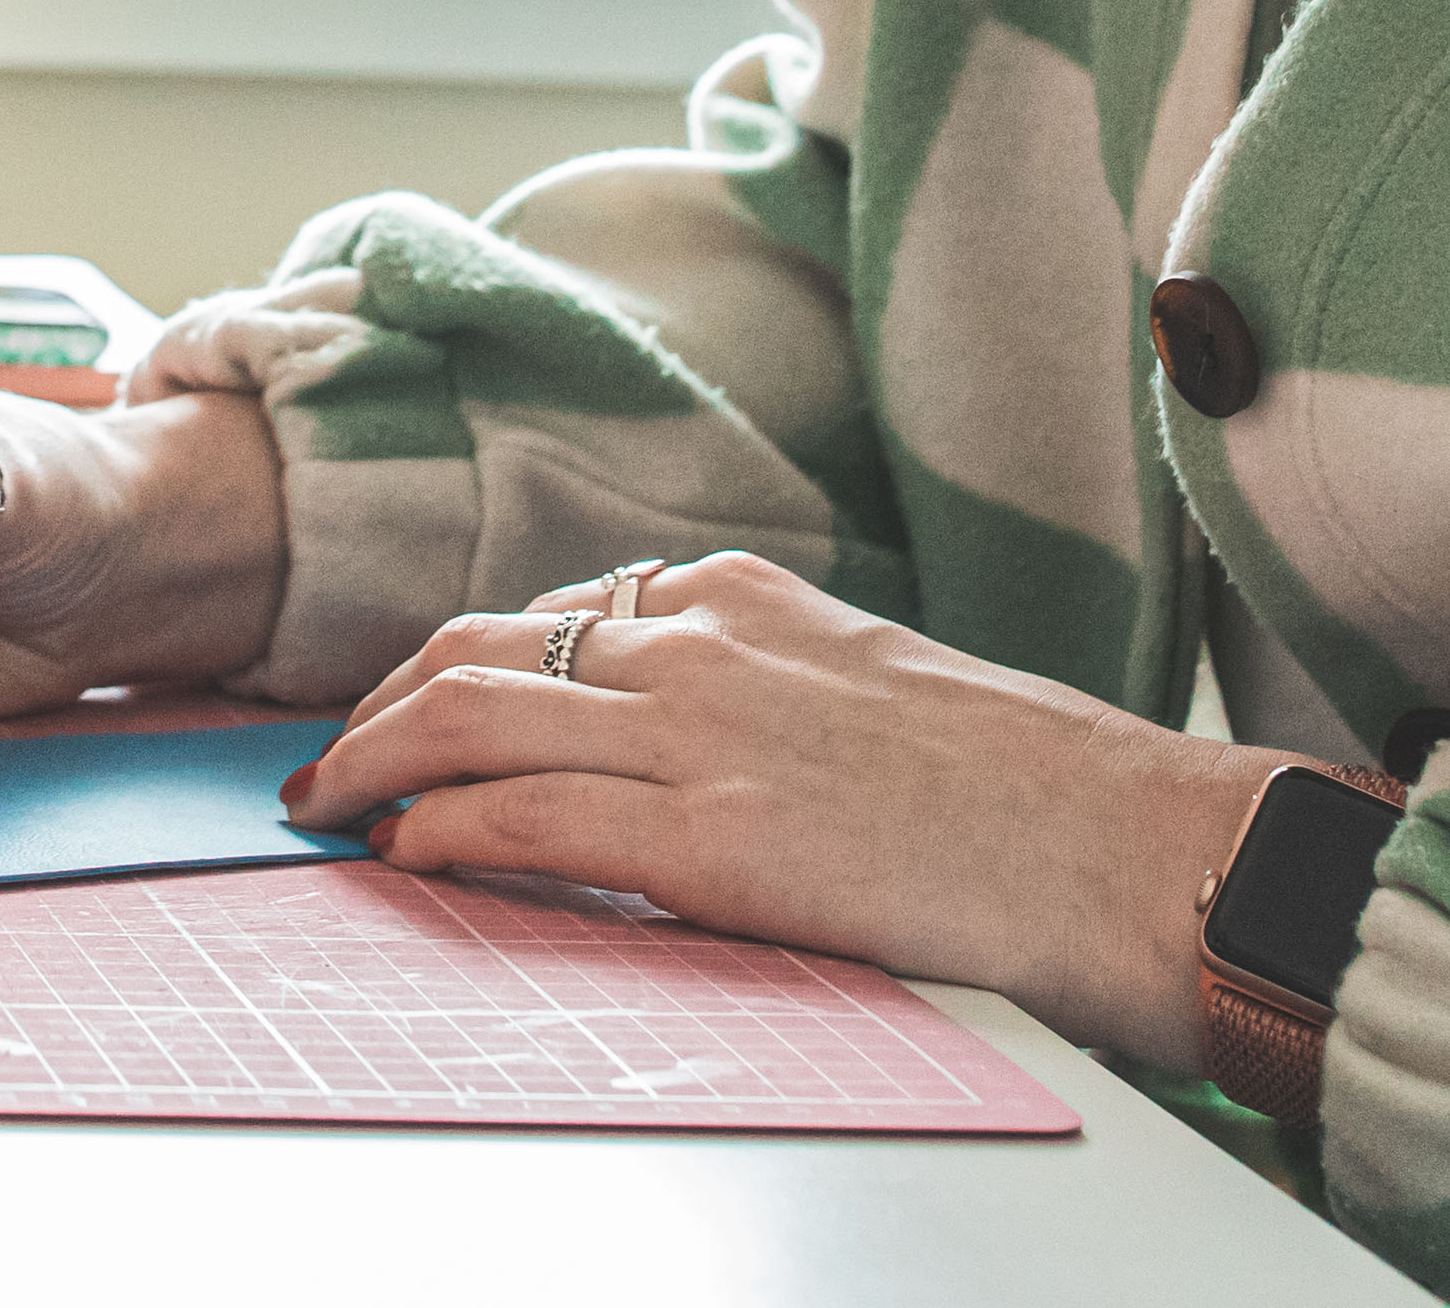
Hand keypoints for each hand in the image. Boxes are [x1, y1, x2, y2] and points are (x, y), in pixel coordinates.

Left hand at [286, 550, 1272, 1065]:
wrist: (1128, 843)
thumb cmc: (1024, 785)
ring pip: (473, 721)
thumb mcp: (863, 676)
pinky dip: (444, 830)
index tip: (400, 708)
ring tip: (324, 806)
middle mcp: (696, 642)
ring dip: (375, 764)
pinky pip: (530, 822)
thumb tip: (667, 717)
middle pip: (477, 653)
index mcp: (736, 596)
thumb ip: (756, 675)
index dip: (452, 665)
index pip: (547, 619)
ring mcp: (697, 735)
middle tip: (321, 758)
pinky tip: (401, 853)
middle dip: (378, 705)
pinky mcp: (710, 840)